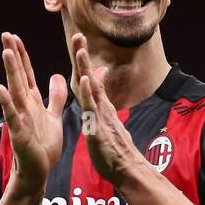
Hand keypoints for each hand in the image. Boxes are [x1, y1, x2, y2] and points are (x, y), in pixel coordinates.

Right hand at [0, 32, 66, 192]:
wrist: (39, 170)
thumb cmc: (44, 144)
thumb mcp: (54, 116)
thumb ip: (56, 97)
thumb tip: (57, 76)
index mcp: (32, 101)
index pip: (27, 73)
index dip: (22, 55)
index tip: (14, 36)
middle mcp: (24, 106)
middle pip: (19, 76)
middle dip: (13, 55)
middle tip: (6, 34)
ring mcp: (20, 117)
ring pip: (15, 90)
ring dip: (11, 71)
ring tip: (5, 52)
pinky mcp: (19, 132)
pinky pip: (12, 115)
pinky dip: (6, 102)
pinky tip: (0, 89)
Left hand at [72, 33, 143, 186]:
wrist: (127, 170)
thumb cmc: (114, 151)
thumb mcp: (106, 124)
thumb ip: (103, 107)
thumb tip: (103, 99)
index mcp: (100, 107)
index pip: (89, 79)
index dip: (82, 61)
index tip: (77, 42)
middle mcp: (101, 108)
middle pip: (90, 76)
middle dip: (83, 56)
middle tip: (77, 34)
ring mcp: (100, 116)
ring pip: (91, 88)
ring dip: (85, 67)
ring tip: (80, 48)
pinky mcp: (98, 128)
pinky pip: (92, 109)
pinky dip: (88, 92)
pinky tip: (85, 79)